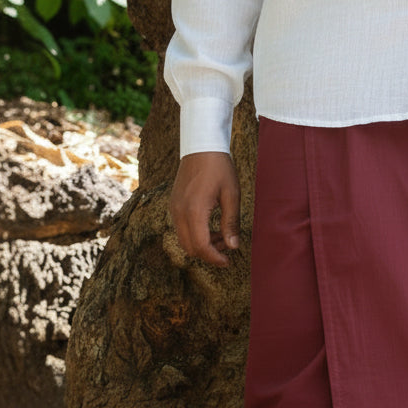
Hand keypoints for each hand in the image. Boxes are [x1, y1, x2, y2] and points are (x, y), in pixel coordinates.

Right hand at [169, 151, 240, 266]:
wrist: (201, 146)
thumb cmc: (219, 168)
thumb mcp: (231, 195)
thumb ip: (231, 223)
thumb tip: (233, 246)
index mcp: (194, 210)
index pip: (201, 246)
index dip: (215, 258)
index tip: (228, 262)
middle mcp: (179, 211)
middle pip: (190, 248)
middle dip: (209, 254)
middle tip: (227, 248)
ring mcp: (174, 208)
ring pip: (184, 240)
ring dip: (202, 245)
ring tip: (222, 237)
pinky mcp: (174, 205)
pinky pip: (181, 229)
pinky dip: (195, 235)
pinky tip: (211, 228)